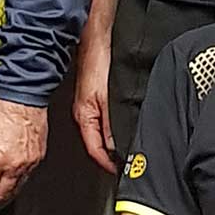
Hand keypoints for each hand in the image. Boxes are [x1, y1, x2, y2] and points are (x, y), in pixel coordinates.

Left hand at [0, 99, 47, 214]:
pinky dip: (16, 187)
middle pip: (2, 198)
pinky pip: (26, 179)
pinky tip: (10, 187)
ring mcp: (28, 164)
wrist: (23, 99)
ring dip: (4, 200)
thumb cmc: (0, 114)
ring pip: (15, 191)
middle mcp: (13, 167)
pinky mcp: (38, 160)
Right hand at [72, 36, 116, 174]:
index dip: (109, 165)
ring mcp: (90, 106)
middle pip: (98, 145)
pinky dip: (115, 129)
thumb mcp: (108, 100)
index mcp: (84, 118)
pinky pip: (106, 122)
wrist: (96, 41)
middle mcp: (85, 114)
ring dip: (115, 143)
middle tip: (129, 165)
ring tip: (129, 151)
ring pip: (103, 134)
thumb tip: (115, 150)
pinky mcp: (97, 98)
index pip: (95, 151)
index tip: (122, 173)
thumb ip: (111, 126)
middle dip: (112, 157)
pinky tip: (126, 129)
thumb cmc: (99, 64)